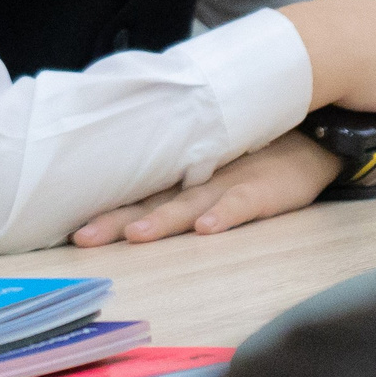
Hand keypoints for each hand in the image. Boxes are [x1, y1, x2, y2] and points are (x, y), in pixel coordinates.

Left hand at [72, 134, 338, 245]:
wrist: (306, 139)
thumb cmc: (249, 160)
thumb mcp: (205, 171)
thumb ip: (170, 187)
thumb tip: (123, 211)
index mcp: (178, 181)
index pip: (133, 197)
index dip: (103, 213)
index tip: (69, 231)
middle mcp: (194, 182)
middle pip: (149, 202)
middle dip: (115, 221)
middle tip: (84, 237)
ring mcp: (226, 184)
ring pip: (187, 203)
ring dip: (161, 219)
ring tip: (136, 234)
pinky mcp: (260, 189)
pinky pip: (240, 203)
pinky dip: (223, 215)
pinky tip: (205, 229)